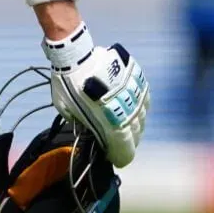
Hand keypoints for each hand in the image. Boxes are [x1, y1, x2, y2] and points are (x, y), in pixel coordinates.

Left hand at [42, 24, 149, 167]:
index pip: (125, 151)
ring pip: (142, 117)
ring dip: (134, 124)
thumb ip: (82, 124)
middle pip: (136, 135)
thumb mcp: (68, 111)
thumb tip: (88, 128)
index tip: (115, 158)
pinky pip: (145, 99)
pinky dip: (140, 106)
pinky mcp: (137, 79)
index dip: (121, 157)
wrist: (76, 54)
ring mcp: (136, 95)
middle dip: (127, 141)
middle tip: (117, 141)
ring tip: (124, 123)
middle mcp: (129, 112)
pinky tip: (132, 106)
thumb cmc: (68, 85)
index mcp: (113, 125)